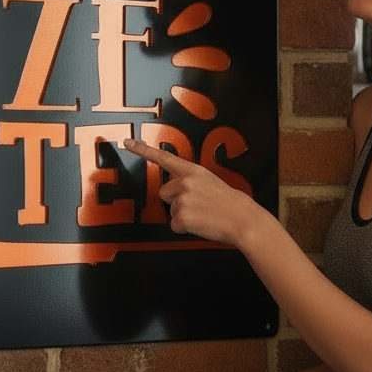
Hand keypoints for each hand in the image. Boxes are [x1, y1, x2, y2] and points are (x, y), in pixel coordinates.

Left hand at [122, 138, 258, 244]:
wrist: (243, 220)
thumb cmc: (230, 204)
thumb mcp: (210, 182)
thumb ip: (191, 181)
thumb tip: (176, 188)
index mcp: (193, 171)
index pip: (164, 157)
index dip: (143, 150)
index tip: (127, 142)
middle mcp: (185, 182)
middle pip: (163, 193)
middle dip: (175, 201)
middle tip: (198, 205)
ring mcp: (182, 199)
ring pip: (170, 210)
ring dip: (183, 215)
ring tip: (203, 214)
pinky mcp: (182, 216)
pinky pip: (175, 225)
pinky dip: (185, 228)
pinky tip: (201, 224)